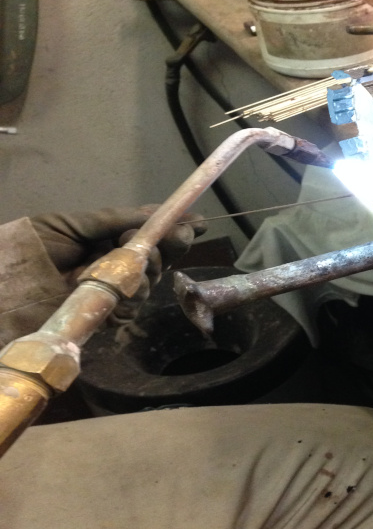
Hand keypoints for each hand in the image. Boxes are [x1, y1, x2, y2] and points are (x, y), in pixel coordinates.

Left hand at [29, 206, 206, 321]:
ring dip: (147, 271)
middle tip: (174, 237)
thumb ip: (113, 219)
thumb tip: (154, 213)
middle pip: (159, 255)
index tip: (197, 222)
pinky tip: (120, 293)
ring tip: (127, 266)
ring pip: (151, 281)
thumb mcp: (71, 224)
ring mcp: (112, 290)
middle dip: (170, 245)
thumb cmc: (30, 249)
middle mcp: (115, 262)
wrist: (4, 285)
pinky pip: (133, 308)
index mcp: (107, 237)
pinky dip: (132, 298)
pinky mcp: (105, 315)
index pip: (148, 230)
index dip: (173, 226)